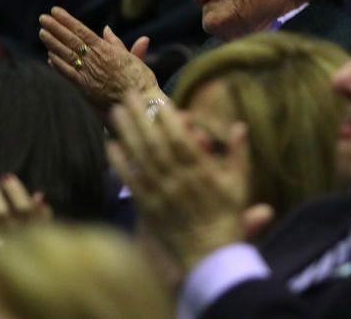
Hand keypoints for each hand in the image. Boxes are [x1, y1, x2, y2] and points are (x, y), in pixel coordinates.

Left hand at [38, 7, 157, 110]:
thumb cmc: (139, 79)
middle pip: (71, 40)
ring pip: (67, 55)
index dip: (67, 20)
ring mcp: (89, 73)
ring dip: (53, 43)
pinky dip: (58, 64)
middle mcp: (96, 59)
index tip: (55, 11)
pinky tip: (50, 56)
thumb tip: (106, 29)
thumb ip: (116, 43)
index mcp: (106, 49)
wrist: (141, 101)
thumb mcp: (130, 57)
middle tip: (43, 18)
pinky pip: (68, 73)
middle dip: (56, 28)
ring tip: (42, 33)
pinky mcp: (86, 87)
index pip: (82, 31)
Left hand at [108, 91, 272, 270]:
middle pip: (156, 143)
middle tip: (128, 96)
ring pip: (141, 158)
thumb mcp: (239, 184)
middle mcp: (178, 180)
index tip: (158, 100)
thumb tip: (239, 126)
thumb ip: (238, 154)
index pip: (181, 140)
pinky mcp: (148, 207)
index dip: (168, 119)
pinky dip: (120, 164)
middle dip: (141, 118)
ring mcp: (161, 194)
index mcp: (201, 172)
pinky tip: (111, 146)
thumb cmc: (227, 217)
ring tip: (116, 112)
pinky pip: (131, 182)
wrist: (211, 255)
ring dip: (127, 134)